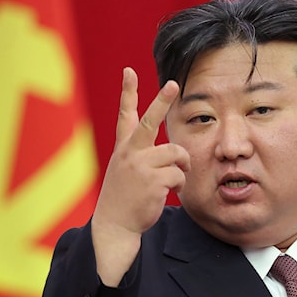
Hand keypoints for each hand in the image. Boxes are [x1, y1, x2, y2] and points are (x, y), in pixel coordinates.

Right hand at [91, 68, 189, 285]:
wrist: (115, 225)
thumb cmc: (124, 197)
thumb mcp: (126, 170)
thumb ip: (141, 155)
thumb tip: (174, 151)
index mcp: (124, 148)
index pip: (126, 115)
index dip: (128, 92)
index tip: (129, 71)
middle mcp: (130, 152)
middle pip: (151, 122)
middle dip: (162, 101)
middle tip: (174, 84)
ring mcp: (141, 166)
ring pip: (176, 154)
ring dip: (181, 167)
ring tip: (171, 180)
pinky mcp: (153, 181)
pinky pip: (179, 174)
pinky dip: (179, 184)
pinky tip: (168, 192)